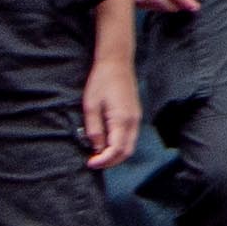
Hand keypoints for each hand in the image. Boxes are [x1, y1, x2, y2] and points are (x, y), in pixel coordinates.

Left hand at [78, 56, 140, 171]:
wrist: (117, 62)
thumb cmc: (101, 81)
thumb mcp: (91, 106)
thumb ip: (94, 129)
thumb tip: (96, 148)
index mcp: (122, 119)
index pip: (116, 150)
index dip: (103, 160)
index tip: (90, 163)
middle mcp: (133, 121)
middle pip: (126, 152)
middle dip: (110, 162)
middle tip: (94, 162)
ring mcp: (136, 118)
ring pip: (130, 146)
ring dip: (115, 155)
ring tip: (98, 154)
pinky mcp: (135, 115)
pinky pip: (130, 137)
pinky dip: (120, 146)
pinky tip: (106, 143)